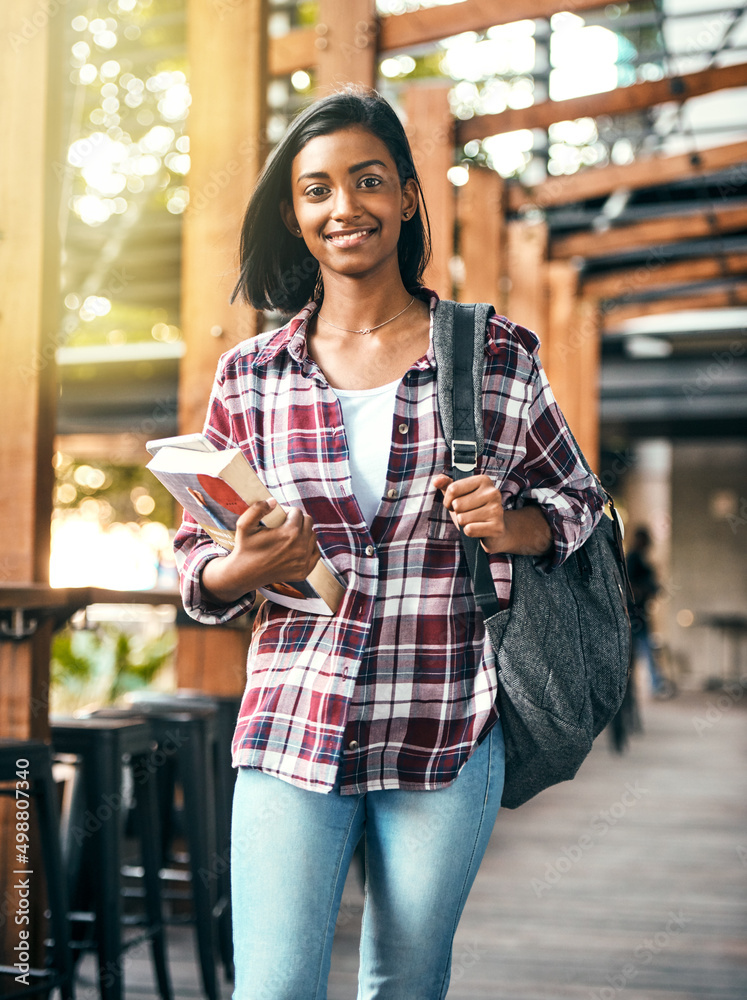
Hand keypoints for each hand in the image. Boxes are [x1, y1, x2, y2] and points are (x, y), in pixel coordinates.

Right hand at [201, 499, 320, 602]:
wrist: (244, 574)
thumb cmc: (244, 548)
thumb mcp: (244, 524)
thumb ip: (258, 508)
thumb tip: (273, 501)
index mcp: (290, 533)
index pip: (297, 512)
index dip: (288, 511)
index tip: (280, 515)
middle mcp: (301, 547)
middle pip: (308, 522)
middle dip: (298, 519)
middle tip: (286, 523)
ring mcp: (304, 561)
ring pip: (313, 537)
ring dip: (304, 532)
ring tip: (290, 534)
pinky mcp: (304, 571)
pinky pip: (315, 553)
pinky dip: (309, 548)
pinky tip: (298, 546)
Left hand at [431, 473, 551, 555]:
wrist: (495, 530)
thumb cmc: (474, 509)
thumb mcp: (459, 495)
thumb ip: (447, 485)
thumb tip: (436, 481)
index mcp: (483, 480)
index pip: (452, 489)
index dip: (448, 500)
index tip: (455, 503)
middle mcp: (493, 492)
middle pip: (457, 504)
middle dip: (457, 512)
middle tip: (468, 513)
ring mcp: (497, 510)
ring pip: (462, 518)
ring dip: (464, 523)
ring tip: (474, 520)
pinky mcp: (497, 527)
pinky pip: (469, 530)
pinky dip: (469, 532)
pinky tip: (478, 528)